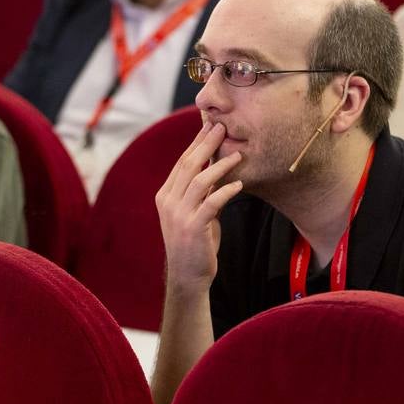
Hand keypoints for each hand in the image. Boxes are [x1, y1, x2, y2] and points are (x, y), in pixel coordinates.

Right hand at [155, 122, 243, 292]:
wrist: (188, 276)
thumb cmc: (194, 242)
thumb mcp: (193, 213)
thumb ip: (201, 192)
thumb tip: (217, 169)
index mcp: (165, 195)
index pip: (182, 162)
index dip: (197, 142)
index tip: (210, 126)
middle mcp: (168, 201)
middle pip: (188, 165)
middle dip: (206, 144)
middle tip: (222, 128)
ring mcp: (178, 215)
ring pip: (199, 180)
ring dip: (220, 165)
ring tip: (237, 154)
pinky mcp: (193, 228)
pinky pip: (211, 202)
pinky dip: (225, 190)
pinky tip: (238, 184)